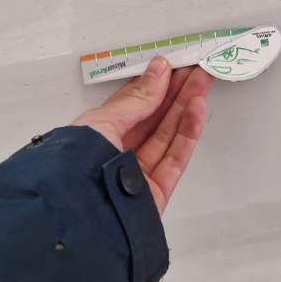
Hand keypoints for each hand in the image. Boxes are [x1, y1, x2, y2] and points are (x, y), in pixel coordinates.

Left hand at [73, 58, 212, 214]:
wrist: (79, 215)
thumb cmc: (77, 165)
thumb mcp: (103, 121)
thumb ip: (137, 98)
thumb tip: (160, 70)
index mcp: (99, 136)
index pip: (133, 105)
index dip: (155, 85)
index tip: (174, 66)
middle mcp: (119, 154)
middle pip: (155, 119)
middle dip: (178, 93)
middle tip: (198, 70)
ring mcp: (139, 174)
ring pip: (169, 135)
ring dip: (187, 107)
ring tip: (203, 83)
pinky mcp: (157, 192)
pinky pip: (176, 157)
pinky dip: (189, 132)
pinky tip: (196, 109)